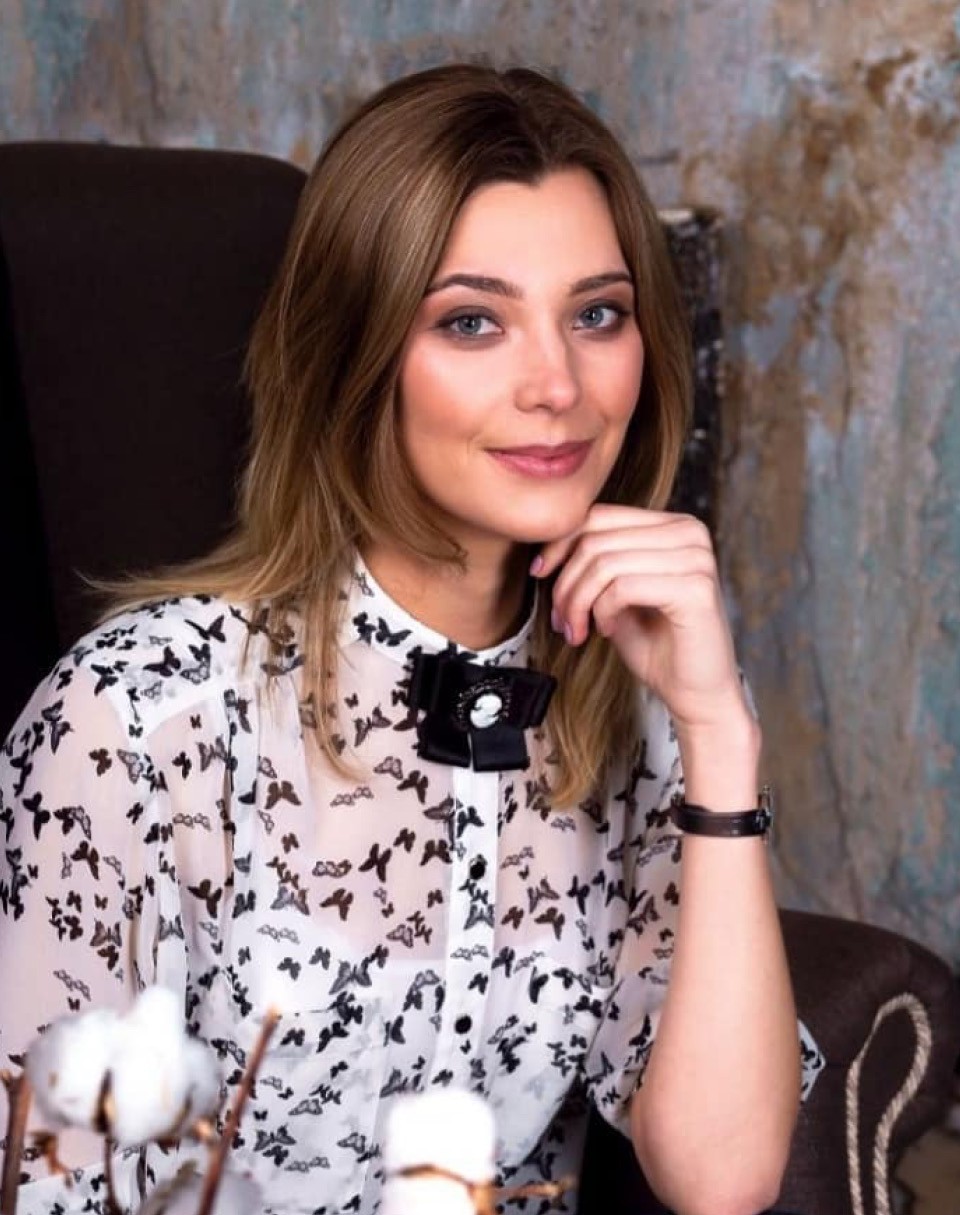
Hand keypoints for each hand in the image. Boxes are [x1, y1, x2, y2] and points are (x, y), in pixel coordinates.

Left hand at [533, 505, 749, 734]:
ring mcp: (696, 558)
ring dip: (578, 602)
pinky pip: (622, 587)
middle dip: (565, 582)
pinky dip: (602, 611)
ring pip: (605, 564)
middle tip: (559, 619)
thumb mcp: (616, 593)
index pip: (599, 515)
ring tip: (577, 630)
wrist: (695, 692)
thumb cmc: (656, 644)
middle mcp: (689, 532)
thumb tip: (546, 550)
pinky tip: (605, 630)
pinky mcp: (695, 588)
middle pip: (596, 539)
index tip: (539, 573)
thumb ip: (594, 563)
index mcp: (672, 525)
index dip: (559, 543)